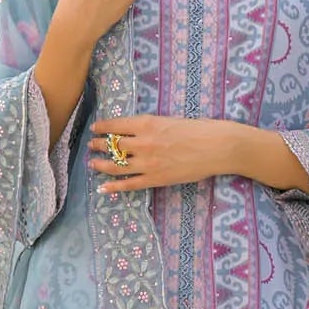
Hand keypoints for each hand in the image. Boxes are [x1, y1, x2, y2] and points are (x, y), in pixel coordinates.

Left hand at [88, 116, 233, 190]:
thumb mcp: (170, 120)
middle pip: (113, 145)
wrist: (217, 147)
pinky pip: (130, 184)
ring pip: (116, 165)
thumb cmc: (199, 130)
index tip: (95, 128)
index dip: (103, 127)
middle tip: (91, 145)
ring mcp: (148, 162)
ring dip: (101, 164)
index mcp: (147, 123)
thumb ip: (151, 126)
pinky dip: (114, 187)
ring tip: (93, 163)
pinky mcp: (156, 179)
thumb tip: (136, 132)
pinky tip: (103, 188)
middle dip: (99, 145)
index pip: (116, 125)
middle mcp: (143, 142)